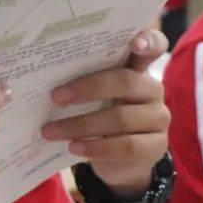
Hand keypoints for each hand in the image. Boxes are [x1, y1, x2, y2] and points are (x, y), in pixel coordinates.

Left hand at [40, 30, 170, 196]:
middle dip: (87, 88)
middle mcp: (152, 90)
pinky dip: (96, 148)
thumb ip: (83, 82)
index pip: (154, 46)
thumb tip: (43, 77)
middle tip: (55, 97)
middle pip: (125, 82)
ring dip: (81, 125)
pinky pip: (126, 146)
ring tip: (52, 131)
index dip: (148, 40)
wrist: (119, 162)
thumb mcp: (93, 98)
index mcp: (138, 70)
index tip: (134, 42)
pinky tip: (74, 147)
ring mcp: (158, 118)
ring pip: (121, 118)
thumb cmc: (100, 119)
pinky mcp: (156, 146)